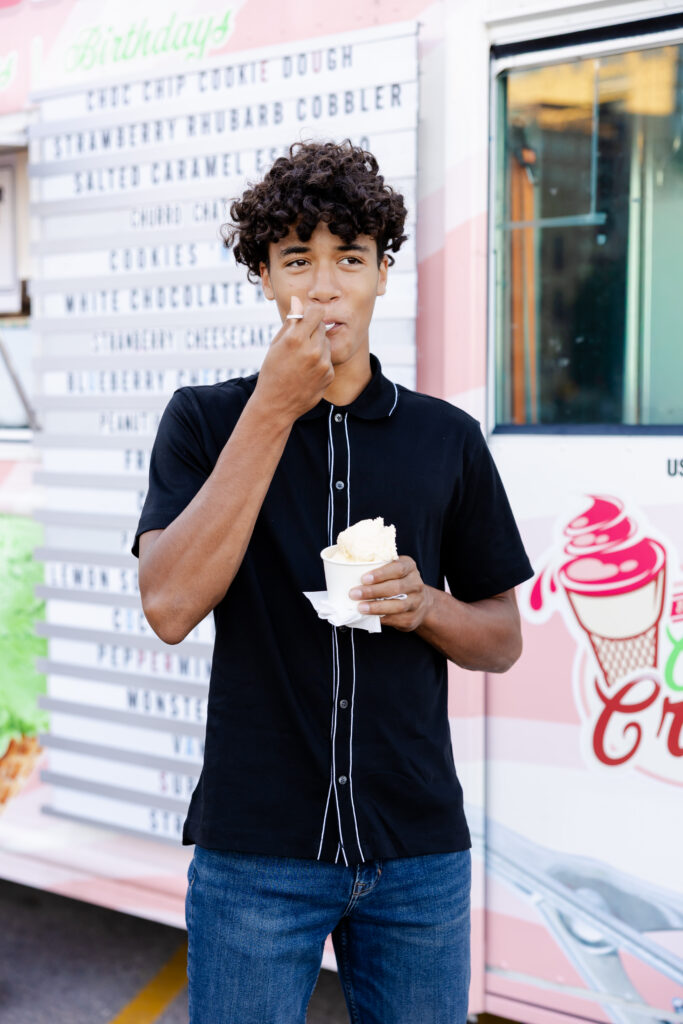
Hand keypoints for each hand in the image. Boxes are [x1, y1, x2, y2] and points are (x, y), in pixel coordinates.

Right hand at [254, 295, 334, 422]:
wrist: (276, 404)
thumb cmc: (272, 371)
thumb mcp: (276, 344)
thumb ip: (291, 322)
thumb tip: (298, 300)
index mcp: (296, 339)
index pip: (317, 313)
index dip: (311, 314)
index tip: (306, 318)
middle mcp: (312, 350)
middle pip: (322, 326)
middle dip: (312, 330)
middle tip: (300, 343)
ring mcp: (323, 364)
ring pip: (326, 342)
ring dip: (317, 346)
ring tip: (302, 360)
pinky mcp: (329, 375)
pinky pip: (328, 359)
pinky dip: (320, 362)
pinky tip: (307, 372)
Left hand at [348, 556, 433, 631]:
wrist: (419, 602)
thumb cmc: (398, 582)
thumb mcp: (392, 570)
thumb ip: (378, 569)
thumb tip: (350, 573)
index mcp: (409, 567)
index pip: (398, 568)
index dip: (380, 574)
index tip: (363, 578)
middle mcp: (416, 584)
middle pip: (395, 588)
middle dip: (373, 592)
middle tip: (354, 594)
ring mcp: (416, 602)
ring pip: (397, 606)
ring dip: (376, 607)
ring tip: (360, 607)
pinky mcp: (411, 618)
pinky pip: (395, 619)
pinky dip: (381, 618)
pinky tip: (369, 617)